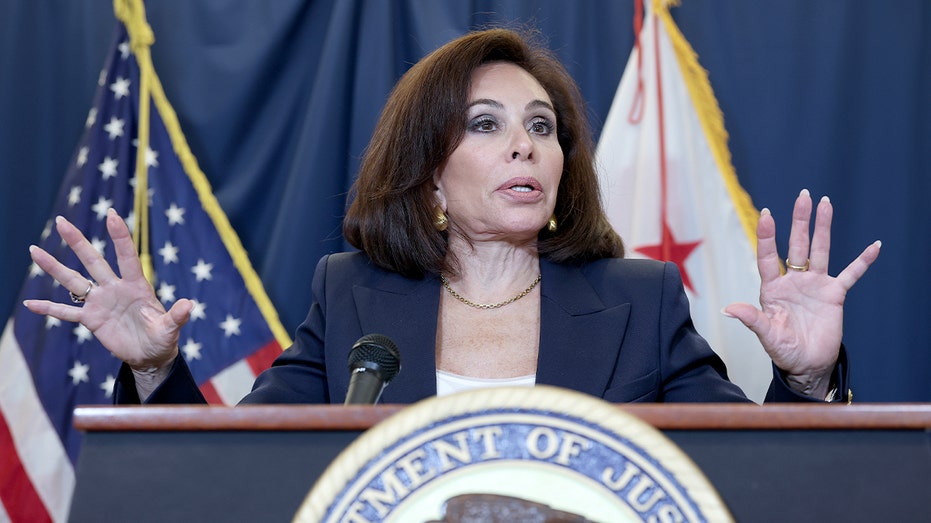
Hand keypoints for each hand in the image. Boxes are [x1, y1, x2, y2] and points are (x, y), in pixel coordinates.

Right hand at [23, 208, 190, 370]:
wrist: (150, 355)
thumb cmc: (162, 339)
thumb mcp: (170, 329)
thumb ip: (177, 317)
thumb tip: (189, 305)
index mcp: (137, 286)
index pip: (127, 257)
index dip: (120, 237)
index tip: (111, 214)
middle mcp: (115, 289)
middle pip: (93, 261)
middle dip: (77, 241)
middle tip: (60, 221)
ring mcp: (100, 303)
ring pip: (73, 281)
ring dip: (54, 267)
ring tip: (34, 250)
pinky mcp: (91, 320)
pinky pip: (66, 313)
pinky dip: (49, 308)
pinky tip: (30, 303)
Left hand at [724, 189, 880, 397]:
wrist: (806, 365)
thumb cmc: (782, 350)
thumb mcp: (766, 335)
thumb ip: (751, 320)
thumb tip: (727, 309)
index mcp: (773, 288)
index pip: (767, 257)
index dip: (767, 236)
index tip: (767, 214)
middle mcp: (793, 281)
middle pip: (796, 245)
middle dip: (800, 221)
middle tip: (804, 195)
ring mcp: (815, 285)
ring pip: (820, 251)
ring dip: (823, 228)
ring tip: (825, 203)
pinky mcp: (834, 295)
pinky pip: (851, 274)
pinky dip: (863, 261)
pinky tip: (874, 246)